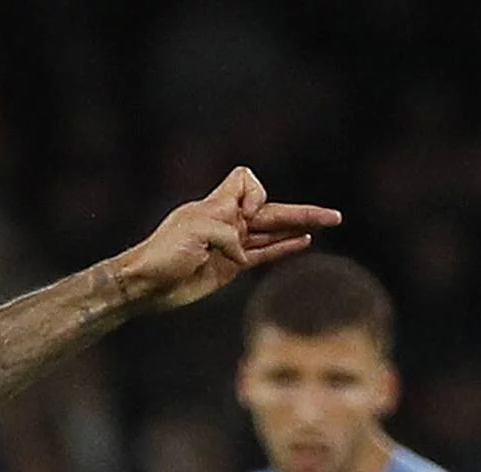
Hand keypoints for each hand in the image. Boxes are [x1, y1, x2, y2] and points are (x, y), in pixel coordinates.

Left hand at [114, 167, 338, 313]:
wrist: (146, 283)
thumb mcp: (196, 230)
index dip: (254, 193)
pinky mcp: (230, 267)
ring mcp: (231, 244)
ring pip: (271, 232)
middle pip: (271, 209)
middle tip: (335, 216)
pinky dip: (282, 248)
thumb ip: (228, 234)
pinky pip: (262, 253)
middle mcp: (228, 220)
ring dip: (298, 228)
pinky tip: (303, 243)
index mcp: (218, 204)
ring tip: (328, 224)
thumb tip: (243, 256)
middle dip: (302, 211)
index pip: (246, 179)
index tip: (241, 215)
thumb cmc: (164, 251)